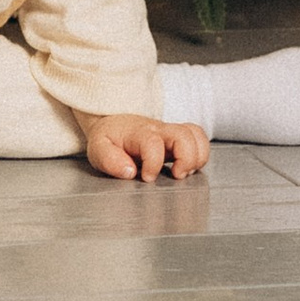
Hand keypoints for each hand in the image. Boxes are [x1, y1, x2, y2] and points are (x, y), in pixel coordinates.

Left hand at [78, 111, 207, 183]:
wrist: (114, 123)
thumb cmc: (109, 138)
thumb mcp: (98, 149)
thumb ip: (109, 160)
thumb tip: (129, 171)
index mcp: (139, 133)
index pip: (153, 143)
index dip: (154, 163)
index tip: (147, 177)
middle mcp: (159, 130)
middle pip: (184, 135)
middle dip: (187, 158)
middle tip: (176, 176)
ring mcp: (171, 133)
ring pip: (196, 135)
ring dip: (197, 156)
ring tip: (184, 173)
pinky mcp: (178, 138)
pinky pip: (199, 139)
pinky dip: (200, 154)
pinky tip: (189, 168)